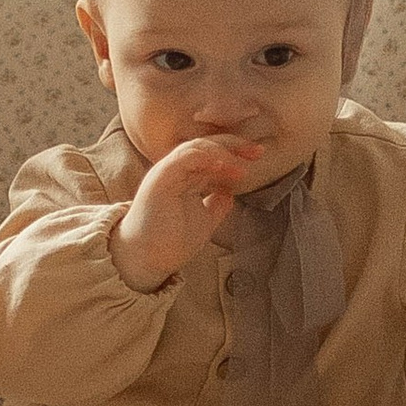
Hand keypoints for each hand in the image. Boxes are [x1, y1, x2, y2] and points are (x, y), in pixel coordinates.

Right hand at [112, 138, 256, 291]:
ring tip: (241, 164)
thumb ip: (217, 205)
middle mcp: (176, 171)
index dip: (236, 153)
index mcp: (187, 178)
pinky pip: (183, 158)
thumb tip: (232, 193)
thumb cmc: (171, 242)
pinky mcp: (160, 179)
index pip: (213, 156)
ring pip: (195, 147)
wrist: (148, 260)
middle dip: (234, 145)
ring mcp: (167, 173)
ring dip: (221, 151)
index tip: (258, 156)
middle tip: (257, 151)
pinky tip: (221, 163)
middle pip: (207, 146)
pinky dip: (204, 156)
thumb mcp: (205, 221)